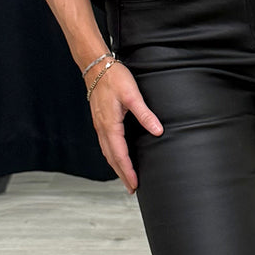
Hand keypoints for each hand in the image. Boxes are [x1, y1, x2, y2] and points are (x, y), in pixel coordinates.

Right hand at [88, 61, 162, 193]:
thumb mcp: (132, 95)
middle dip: (121, 174)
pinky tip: (116, 154)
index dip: (127, 171)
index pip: (120, 155)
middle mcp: (102, 128)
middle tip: (131, 188)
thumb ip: (145, 114)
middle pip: (112, 158)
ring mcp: (99, 125)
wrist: (96, 67)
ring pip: (107, 152)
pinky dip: (111, 154)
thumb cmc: (114, 78)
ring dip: (116, 165)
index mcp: (110, 125)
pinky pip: (104, 143)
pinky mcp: (99, 120)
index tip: (135, 184)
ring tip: (125, 176)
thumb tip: (158, 130)